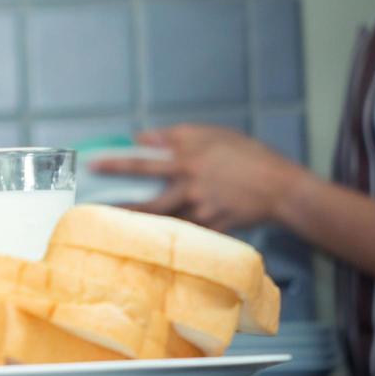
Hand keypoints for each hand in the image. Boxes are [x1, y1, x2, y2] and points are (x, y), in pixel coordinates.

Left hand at [90, 123, 307, 232]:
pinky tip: (154, 241)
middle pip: (149, 203)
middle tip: (95, 212)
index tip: (92, 165)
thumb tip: (141, 138)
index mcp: (188, 161)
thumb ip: (175, 136)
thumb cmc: (248, 155)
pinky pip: (187, 235)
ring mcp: (203, 211)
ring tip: (116, 229)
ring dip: (141, 226)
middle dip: (121, 208)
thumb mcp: (212, 134)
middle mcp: (191, 188)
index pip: (144, 163)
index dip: (116, 164)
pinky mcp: (214, 228)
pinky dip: (171, 237)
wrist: (282, 188)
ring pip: (165, 222)